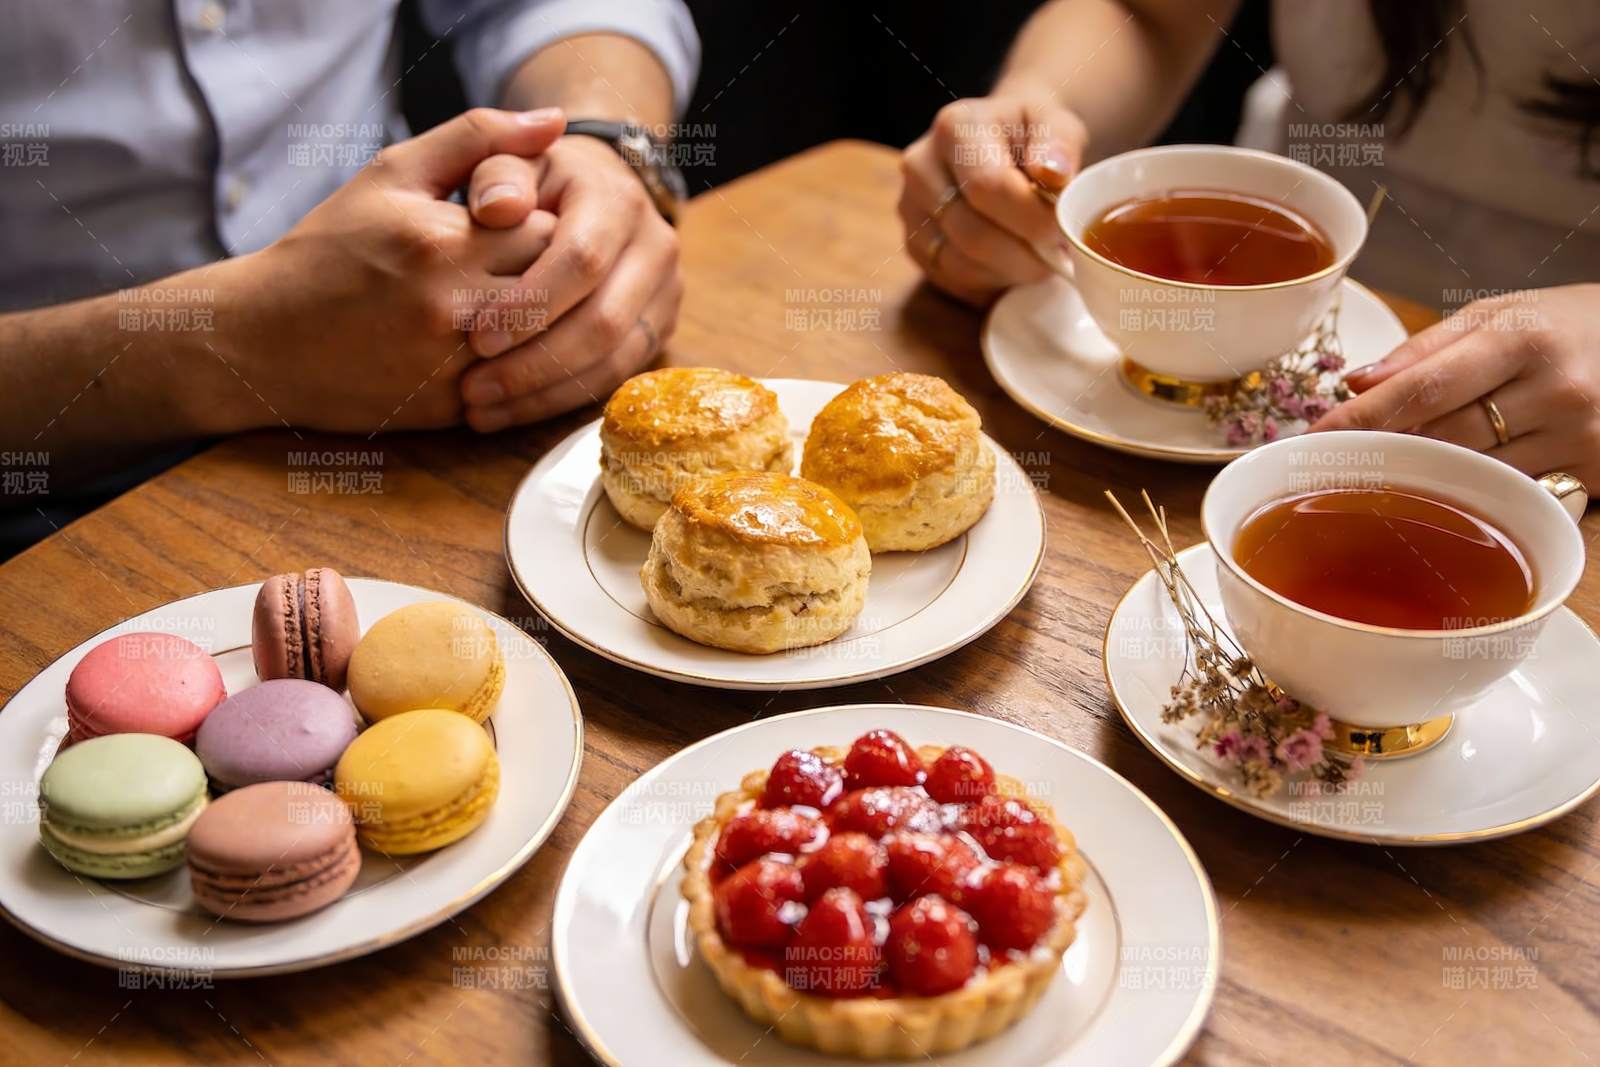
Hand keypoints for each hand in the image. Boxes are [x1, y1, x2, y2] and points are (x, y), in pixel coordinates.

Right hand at [220, 107, 566, 431]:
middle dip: (548, 274)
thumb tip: (558, 120)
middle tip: (518, 266)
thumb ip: (478, 138)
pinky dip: (516, 364)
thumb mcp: (393, 175)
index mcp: (440, 241)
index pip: (548, 228)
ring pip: (546, 340)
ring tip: (507, 303)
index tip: (518, 227)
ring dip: (539, 323)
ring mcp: (452, 363)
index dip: (541, 225)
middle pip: (555, 286)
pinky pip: (520, 384)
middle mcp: (452, 306)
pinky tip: (490, 345)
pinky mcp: (451, 408)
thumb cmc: (331, 248)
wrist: (262, 341)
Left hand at [458, 135, 681, 431]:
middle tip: (473, 388)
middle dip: (535, 362)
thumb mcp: (512, 161)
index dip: (531, 304)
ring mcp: (665, 294)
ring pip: (613, 360)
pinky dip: (559, 399)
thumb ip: (496, 172)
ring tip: (481, 410)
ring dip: (544, 392)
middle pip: (604, 321)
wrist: (592, 192)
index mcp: (618, 201)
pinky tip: (508, 411)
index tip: (477, 338)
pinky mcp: (658, 329)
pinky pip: (614, 378)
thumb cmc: (537, 181)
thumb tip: (495, 209)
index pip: (583, 260)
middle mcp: (656, 248)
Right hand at [898, 91, 1085, 305]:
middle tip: (1059, 253)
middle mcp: (920, 167)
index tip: (1064, 228)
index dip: (1033, 219)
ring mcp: (910, 209)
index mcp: (955, 128)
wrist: (1001, 141)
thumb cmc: (1031, 134)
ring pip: (962, 265)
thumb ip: (1061, 143)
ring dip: (1011, 272)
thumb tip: (1054, 173)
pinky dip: (992, 281)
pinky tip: (1014, 262)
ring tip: (1041, 256)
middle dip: (1026, 255)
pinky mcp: (913, 244)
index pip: (989, 187)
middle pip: (973, 235)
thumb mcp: (1057, 122)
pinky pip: (954, 280)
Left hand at [1310, 284, 1599, 486]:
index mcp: (1523, 338)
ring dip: (1424, 479)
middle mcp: (1557, 390)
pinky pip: (1516, 497)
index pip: (1424, 387)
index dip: (1363, 418)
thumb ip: (1425, 350)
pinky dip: (1475, 495)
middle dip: (1384, 454)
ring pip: (1476, 476)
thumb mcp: (1500, 314)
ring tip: (1385, 476)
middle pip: (1444, 439)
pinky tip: (1450, 492)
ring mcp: (1581, 438)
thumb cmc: (1563, 326)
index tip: (1314, 438)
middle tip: (1333, 465)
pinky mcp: (1598, 474)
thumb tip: (1354, 383)